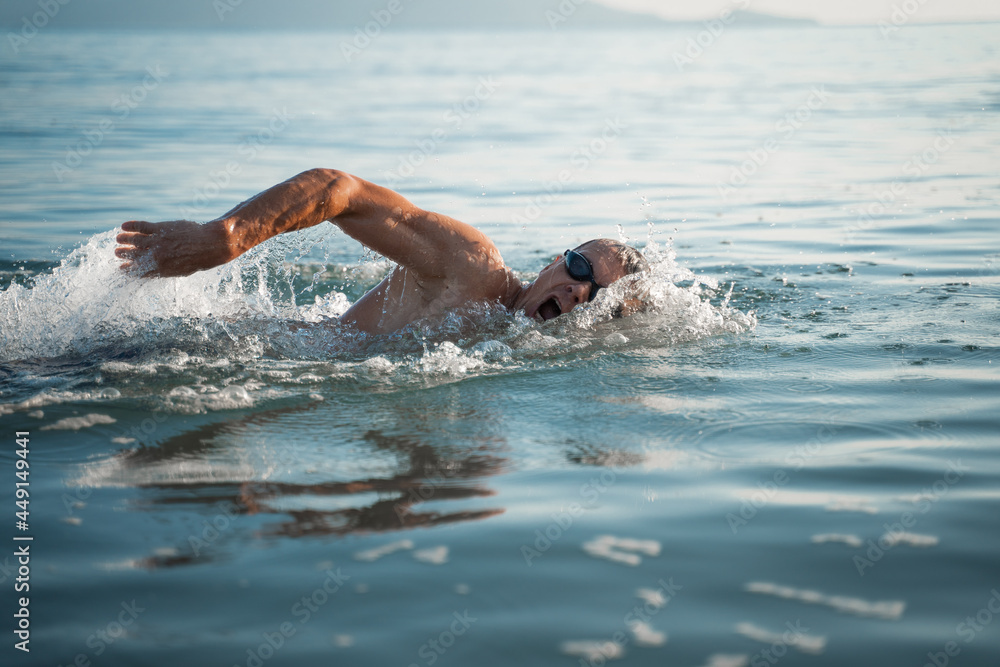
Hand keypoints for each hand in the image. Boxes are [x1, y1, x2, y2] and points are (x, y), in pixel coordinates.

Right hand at [115, 219, 234, 277]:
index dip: (128, 270)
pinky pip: (142, 226)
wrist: (210, 244)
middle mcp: (156, 257)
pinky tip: (124, 225)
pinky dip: (131, 226)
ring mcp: (158, 242)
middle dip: (123, 254)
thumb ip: (166, 270)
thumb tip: (155, 271)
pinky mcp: (161, 228)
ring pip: (134, 240)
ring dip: (124, 239)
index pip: (138, 271)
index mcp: (161, 270)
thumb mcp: (182, 270)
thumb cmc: (199, 258)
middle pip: (134, 255)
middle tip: (117, 252)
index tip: (120, 268)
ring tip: (118, 238)